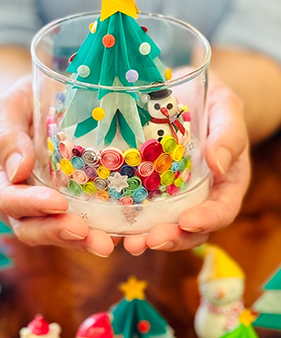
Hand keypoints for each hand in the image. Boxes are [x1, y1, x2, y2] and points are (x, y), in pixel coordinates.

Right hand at [0, 76, 114, 256]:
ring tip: (106, 244)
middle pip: (31, 226)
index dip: (32, 205)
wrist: (35, 105)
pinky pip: (79, 219)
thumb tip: (18, 171)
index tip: (58, 203)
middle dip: (58, 232)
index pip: (8, 199)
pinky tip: (118, 231)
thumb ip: (8, 136)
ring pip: (56, 229)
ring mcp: (42, 202)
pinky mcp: (67, 200)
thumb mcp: (7, 109)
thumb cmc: (18, 104)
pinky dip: (97, 229)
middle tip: (86, 234)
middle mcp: (16, 196)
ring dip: (80, 241)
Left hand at [123, 72, 250, 254]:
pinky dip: (128, 221)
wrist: (185, 95)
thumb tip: (219, 164)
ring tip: (128, 242)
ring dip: (147, 237)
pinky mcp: (150, 188)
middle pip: (191, 228)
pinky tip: (110, 226)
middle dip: (171, 238)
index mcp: (225, 181)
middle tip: (148, 241)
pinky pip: (141, 208)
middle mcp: (200, 195)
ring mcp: (174, 194)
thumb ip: (228, 133)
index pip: (222, 209)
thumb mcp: (225, 109)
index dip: (207, 220)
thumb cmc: (212, 102)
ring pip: (164, 224)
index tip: (187, 222)